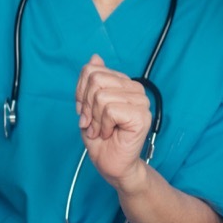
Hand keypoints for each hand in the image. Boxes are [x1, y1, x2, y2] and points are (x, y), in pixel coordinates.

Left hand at [75, 55, 152, 191]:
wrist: (113, 165)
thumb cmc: (102, 139)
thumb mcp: (88, 107)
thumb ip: (91, 82)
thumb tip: (95, 57)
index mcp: (123, 83)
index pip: (92, 70)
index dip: (80, 92)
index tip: (85, 111)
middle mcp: (135, 89)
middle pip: (96, 80)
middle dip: (87, 106)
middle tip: (92, 123)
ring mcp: (140, 102)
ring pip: (102, 96)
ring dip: (95, 119)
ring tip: (101, 130)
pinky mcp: (141, 116)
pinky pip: (110, 111)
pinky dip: (103, 126)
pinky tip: (110, 133)